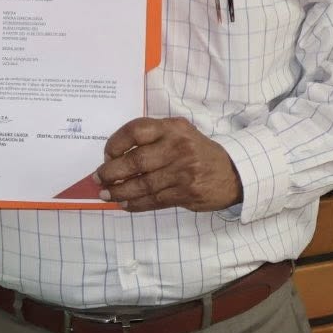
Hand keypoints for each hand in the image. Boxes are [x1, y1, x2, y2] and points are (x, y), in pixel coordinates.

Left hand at [94, 117, 242, 212]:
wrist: (234, 172)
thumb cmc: (197, 151)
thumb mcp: (179, 133)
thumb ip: (152, 138)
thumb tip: (114, 157)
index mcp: (172, 128)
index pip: (136, 130)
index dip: (115, 143)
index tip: (107, 155)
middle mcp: (178, 147)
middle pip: (136, 161)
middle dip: (111, 172)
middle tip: (98, 178)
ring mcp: (183, 171)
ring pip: (143, 184)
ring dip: (120, 191)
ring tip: (106, 194)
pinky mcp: (187, 192)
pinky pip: (154, 200)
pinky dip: (136, 203)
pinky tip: (124, 204)